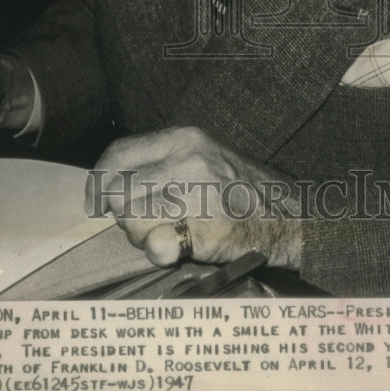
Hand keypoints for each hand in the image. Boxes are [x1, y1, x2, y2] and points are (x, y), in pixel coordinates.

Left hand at [86, 126, 301, 269]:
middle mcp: (187, 162)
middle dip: (123, 215)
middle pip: (119, 193)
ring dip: (142, 236)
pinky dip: (161, 252)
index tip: (97, 199)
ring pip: (133, 222)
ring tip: (170, 232)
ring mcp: (196, 196)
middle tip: (145, 223)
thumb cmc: (243, 188)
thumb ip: (161, 162)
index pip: (118, 153)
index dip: (100, 180)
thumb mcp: (205, 154)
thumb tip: (109, 186)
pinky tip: (181, 246)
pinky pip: (156, 247)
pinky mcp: (204, 232)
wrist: (292, 217)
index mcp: (184, 138)